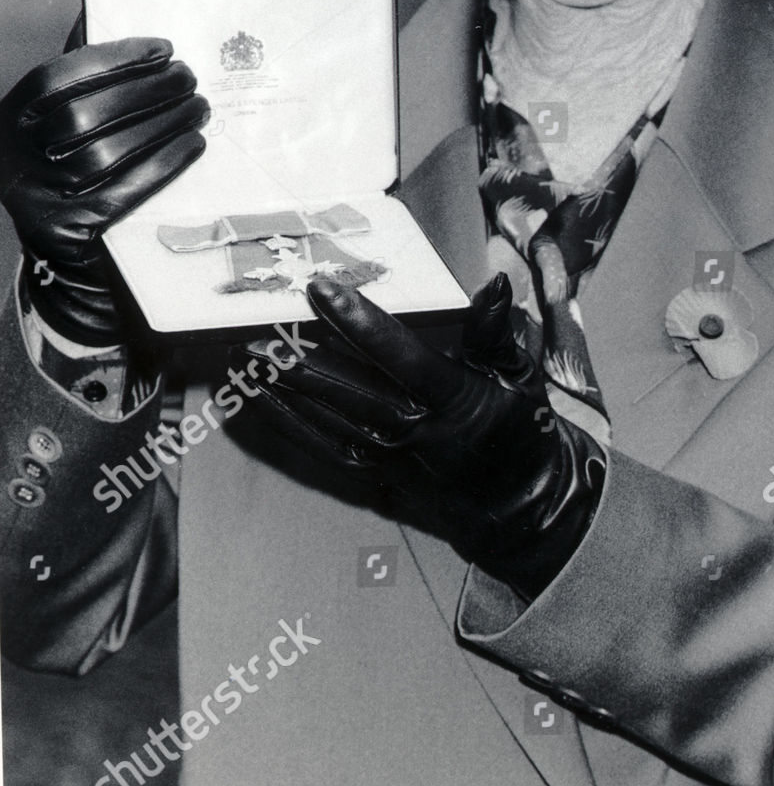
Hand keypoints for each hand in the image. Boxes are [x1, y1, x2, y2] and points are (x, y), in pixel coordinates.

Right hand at [0, 38, 208, 342]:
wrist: (59, 248)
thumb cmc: (70, 170)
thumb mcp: (60, 125)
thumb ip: (87, 86)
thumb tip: (139, 46)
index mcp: (11, 119)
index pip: (56, 79)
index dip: (113, 59)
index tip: (163, 49)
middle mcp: (14, 158)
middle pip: (83, 116)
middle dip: (146, 91)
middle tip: (189, 78)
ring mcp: (38, 198)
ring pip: (104, 154)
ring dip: (161, 125)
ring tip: (198, 108)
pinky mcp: (68, 232)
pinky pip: (121, 194)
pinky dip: (162, 165)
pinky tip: (192, 145)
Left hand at [243, 273, 605, 598]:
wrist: (517, 504)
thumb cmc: (518, 429)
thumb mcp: (519, 375)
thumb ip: (497, 331)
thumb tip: (496, 282)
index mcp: (455, 399)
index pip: (402, 356)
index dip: (360, 321)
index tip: (323, 288)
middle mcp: (416, 430)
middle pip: (348, 391)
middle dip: (298, 360)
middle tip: (254, 330)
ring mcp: (389, 456)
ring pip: (325, 418)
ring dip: (281, 388)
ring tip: (242, 357)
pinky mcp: (372, 473)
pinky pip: (320, 445)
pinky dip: (284, 420)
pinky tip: (256, 394)